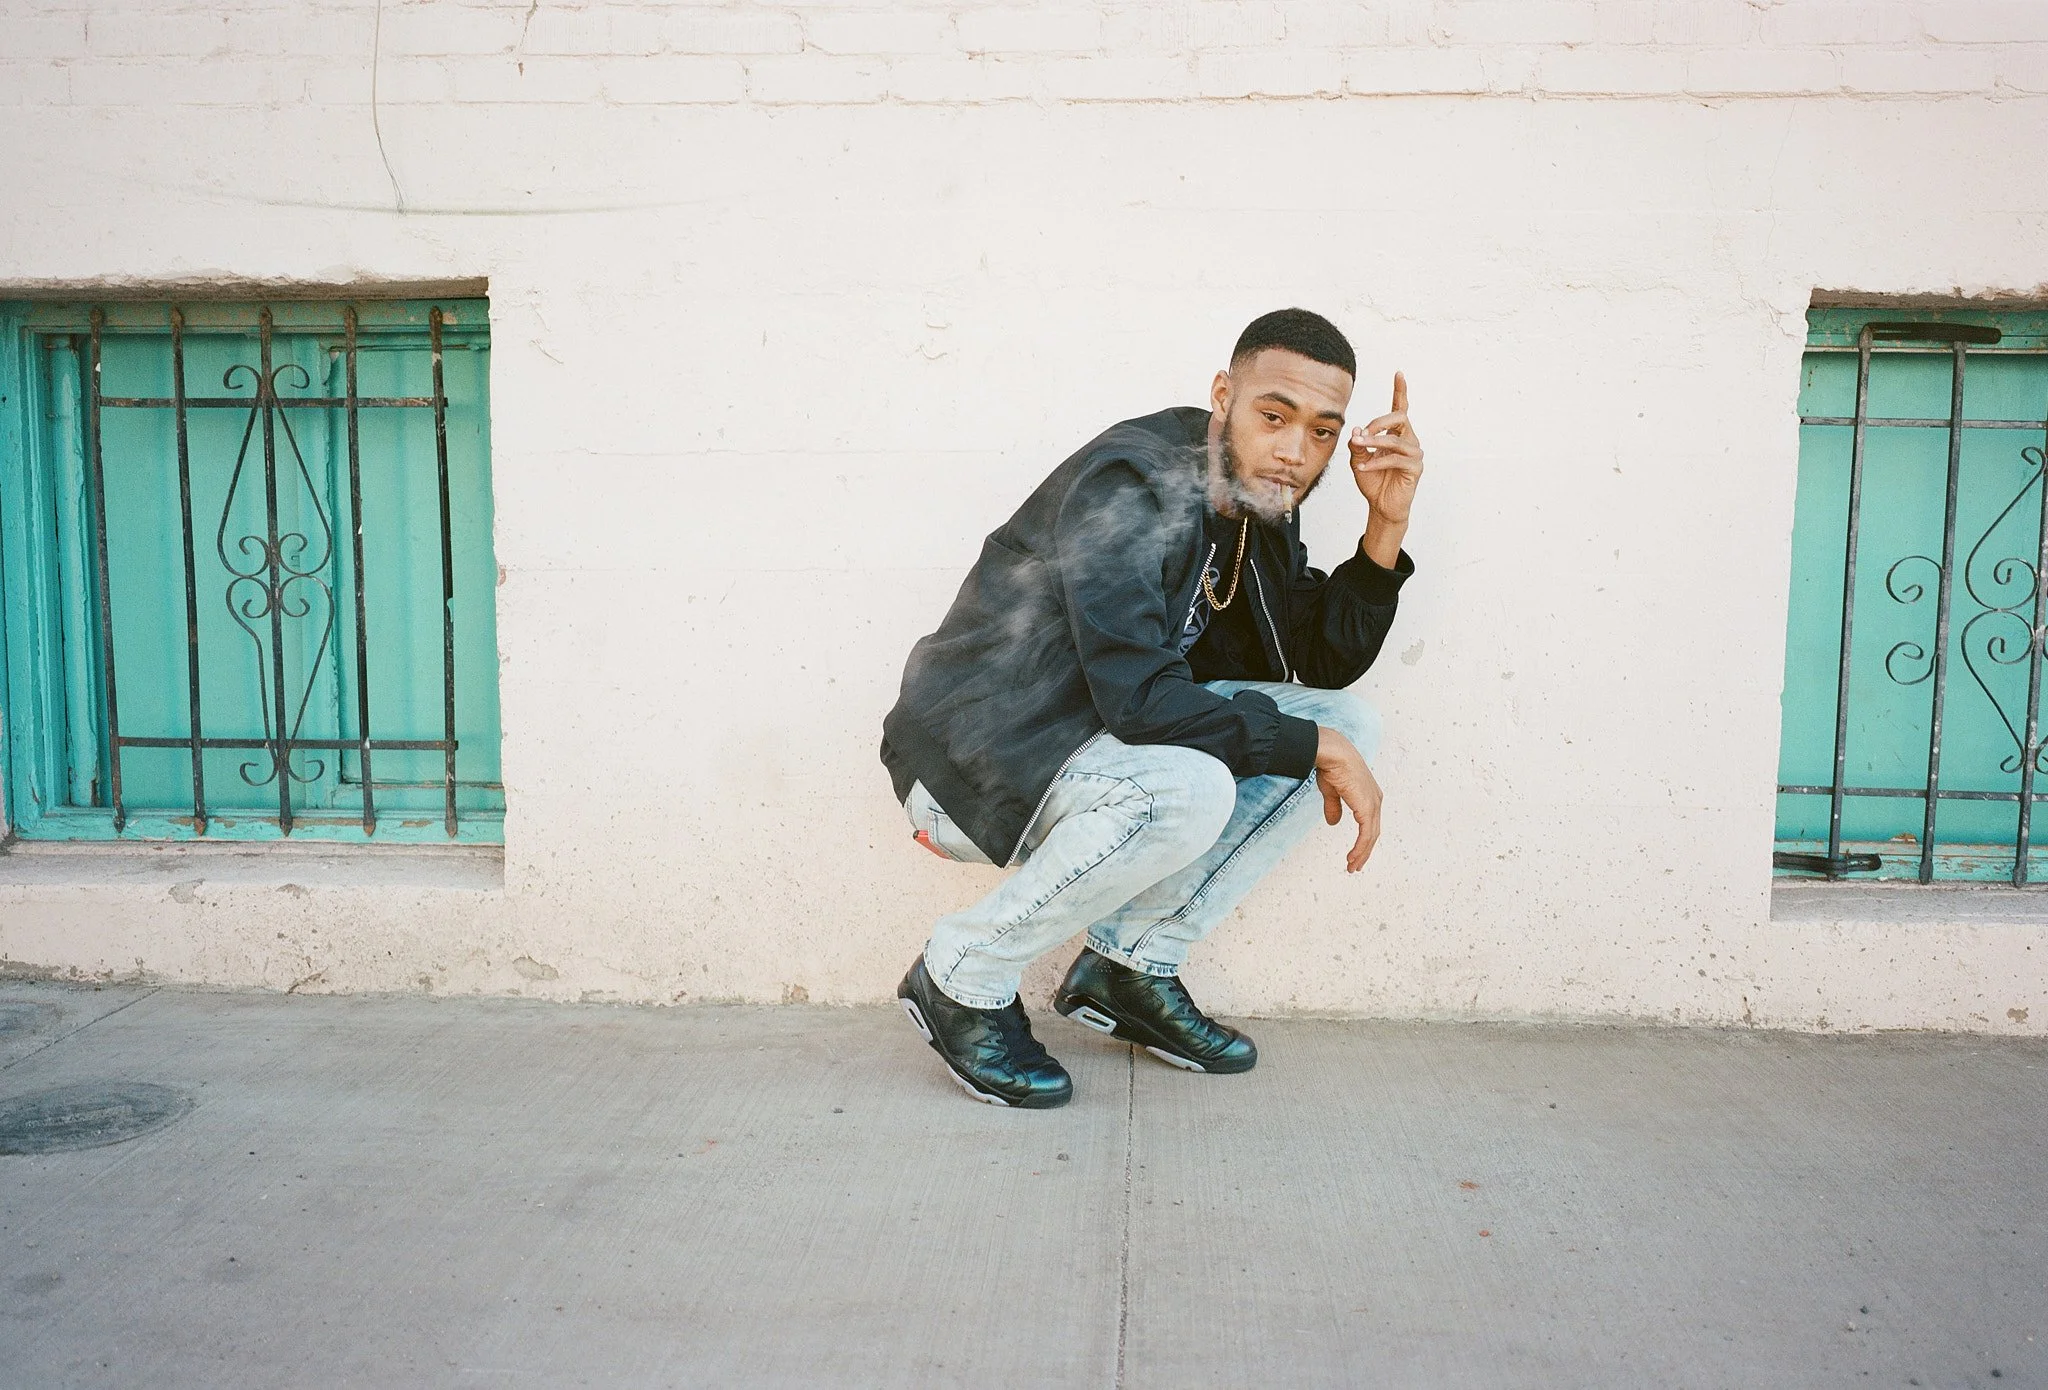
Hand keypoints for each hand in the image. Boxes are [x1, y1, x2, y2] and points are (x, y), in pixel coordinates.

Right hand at [1315, 725, 1382, 872]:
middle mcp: (1375, 800)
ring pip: (1371, 836)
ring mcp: (1373, 804)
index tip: (1354, 854)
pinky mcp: (1367, 808)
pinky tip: (1353, 858)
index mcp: (1368, 794)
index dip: (1363, 840)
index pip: (1369, 823)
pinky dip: (1360, 848)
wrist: (1332, 753)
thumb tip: (1333, 823)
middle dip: (1364, 851)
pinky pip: (1366, 834)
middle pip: (1373, 832)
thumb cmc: (1331, 766)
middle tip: (1355, 866)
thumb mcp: (1331, 791)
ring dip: (1361, 853)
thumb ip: (1334, 808)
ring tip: (1352, 867)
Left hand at [1348, 371, 1424, 526]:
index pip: (1400, 408)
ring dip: (1374, 442)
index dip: (1400, 390)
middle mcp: (1409, 440)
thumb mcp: (1358, 459)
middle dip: (1379, 422)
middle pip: (1400, 417)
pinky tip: (1363, 467)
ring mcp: (1414, 454)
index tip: (1398, 373)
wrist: (1381, 506)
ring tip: (1360, 447)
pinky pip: (1395, 459)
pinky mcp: (1415, 468)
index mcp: (1397, 434)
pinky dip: (1376, 462)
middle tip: (1362, 434)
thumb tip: (1358, 430)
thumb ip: (1358, 443)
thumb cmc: (1372, 480)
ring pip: (1396, 439)